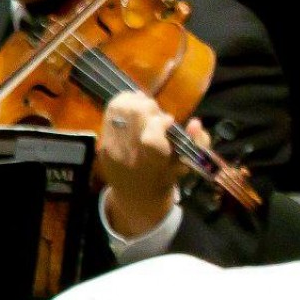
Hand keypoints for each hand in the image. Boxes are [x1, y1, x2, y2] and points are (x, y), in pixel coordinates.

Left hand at [96, 91, 191, 238]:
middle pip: (135, 114)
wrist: (136, 196)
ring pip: (120, 108)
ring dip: (135, 102)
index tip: (169, 122)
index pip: (151, 138)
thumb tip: (195, 123)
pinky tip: (132, 109)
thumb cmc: (165, 177)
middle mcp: (129, 155)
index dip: (161, 122)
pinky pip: (110, 113)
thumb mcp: (186, 163)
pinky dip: (123, 104)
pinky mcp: (102, 143)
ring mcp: (112, 148)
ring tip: (144, 110)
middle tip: (156, 115)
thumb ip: (197, 142)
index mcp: (153, 164)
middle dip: (150, 107)